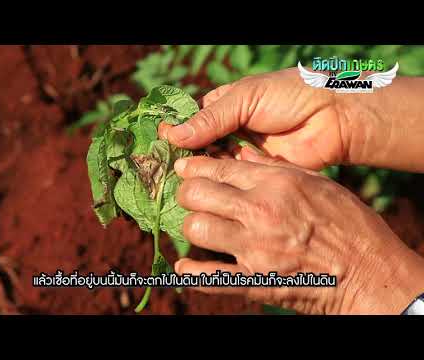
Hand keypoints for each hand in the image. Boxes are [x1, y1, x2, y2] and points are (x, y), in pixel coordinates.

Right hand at [160, 68, 348, 169]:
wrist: (334, 118)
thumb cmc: (290, 96)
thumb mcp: (246, 98)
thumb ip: (211, 118)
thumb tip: (172, 135)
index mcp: (225, 105)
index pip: (192, 119)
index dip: (175, 130)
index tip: (158, 141)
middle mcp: (230, 129)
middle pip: (198, 145)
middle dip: (184, 155)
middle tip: (164, 167)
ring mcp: (242, 152)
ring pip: (212, 164)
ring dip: (198, 171)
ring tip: (178, 180)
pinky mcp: (255, 172)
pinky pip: (231, 178)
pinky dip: (217, 183)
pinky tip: (201, 188)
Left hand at [173, 148, 423, 313]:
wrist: (369, 273)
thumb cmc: (349, 224)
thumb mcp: (318, 183)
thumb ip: (276, 168)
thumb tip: (242, 155)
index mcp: (276, 183)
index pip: (218, 167)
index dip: (193, 166)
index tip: (183, 168)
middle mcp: (260, 211)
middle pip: (197, 194)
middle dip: (187, 193)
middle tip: (190, 197)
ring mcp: (254, 248)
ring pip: (197, 228)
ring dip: (192, 227)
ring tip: (199, 227)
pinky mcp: (254, 281)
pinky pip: (208, 276)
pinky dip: (191, 272)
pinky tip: (184, 267)